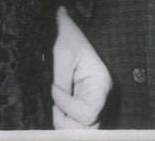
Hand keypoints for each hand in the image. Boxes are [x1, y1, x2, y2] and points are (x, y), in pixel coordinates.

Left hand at [52, 6, 111, 128]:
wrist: (62, 27)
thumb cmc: (65, 37)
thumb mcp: (62, 56)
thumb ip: (62, 84)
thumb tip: (57, 108)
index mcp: (101, 83)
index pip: (88, 113)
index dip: (68, 107)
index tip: (53, 88)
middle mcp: (99, 95)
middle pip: (89, 127)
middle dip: (68, 124)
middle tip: (53, 107)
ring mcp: (91, 99)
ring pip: (82, 127)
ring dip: (66, 123)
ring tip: (54, 106)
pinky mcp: (81, 100)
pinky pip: (76, 120)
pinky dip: (64, 120)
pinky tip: (56, 106)